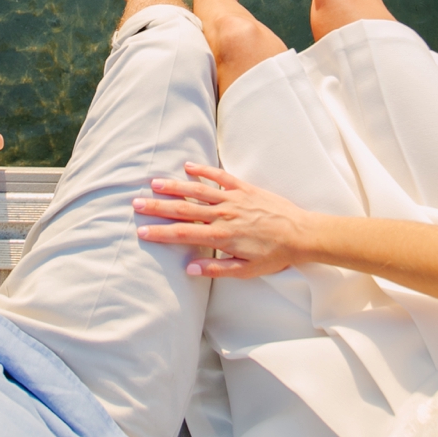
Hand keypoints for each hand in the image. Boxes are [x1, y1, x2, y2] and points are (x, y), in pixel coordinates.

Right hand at [132, 163, 315, 277]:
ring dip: (174, 186)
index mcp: (221, 237)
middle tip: (136, 204)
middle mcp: (224, 215)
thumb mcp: (246, 270)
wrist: (302, 235)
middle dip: (158, 207)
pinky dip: (204, 171)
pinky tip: (188, 166)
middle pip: (184, 209)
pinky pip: (220, 177)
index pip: (184, 234)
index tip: (142, 232)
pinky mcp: (245, 188)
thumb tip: (189, 268)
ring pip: (198, 191)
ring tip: (153, 184)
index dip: (161, 233)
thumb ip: (216, 269)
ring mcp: (234, 199)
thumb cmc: (275, 256)